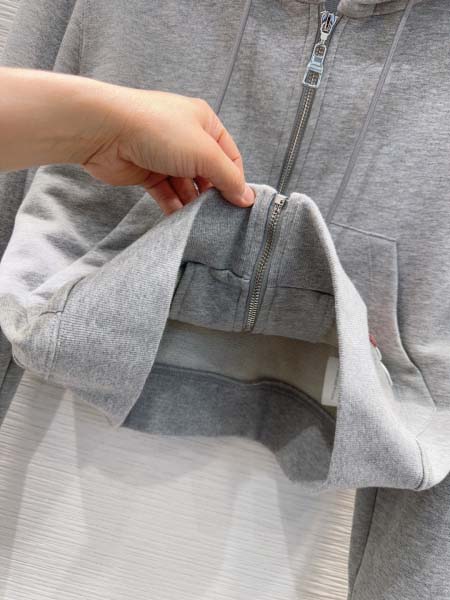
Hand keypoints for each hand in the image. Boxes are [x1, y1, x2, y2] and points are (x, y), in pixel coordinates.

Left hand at [81, 87, 255, 213]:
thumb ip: (228, 178)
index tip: (239, 205)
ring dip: (193, 203)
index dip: (235, 180)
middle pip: (208, 173)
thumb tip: (248, 198)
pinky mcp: (146, 172)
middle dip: (213, 194)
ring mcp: (165, 155)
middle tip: (219, 216)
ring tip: (200, 221)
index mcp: (204, 122)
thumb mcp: (204, 152)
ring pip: (186, 185)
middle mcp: (186, 136)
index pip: (230, 156)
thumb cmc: (159, 131)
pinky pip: (166, 193)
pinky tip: (180, 221)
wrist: (106, 130)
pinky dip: (173, 206)